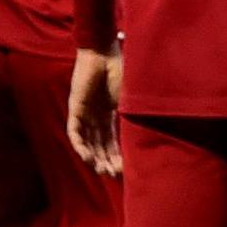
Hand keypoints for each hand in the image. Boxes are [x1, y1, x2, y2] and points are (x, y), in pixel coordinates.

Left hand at [67, 46, 123, 175]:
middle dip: (107, 161)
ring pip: (87, 142)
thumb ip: (134, 115)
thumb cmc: (121, 70)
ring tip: (103, 171)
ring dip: (94, 158)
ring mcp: (84, 113)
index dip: (118, 155)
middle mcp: (96, 116)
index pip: (112, 140)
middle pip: (100, 145)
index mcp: (110, 112)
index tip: (126, 169)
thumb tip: (151, 133)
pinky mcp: (75, 108)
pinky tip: (88, 158)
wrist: (104, 52)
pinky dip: (81, 146)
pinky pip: (75, 132)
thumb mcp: (131, 99)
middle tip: (115, 175)